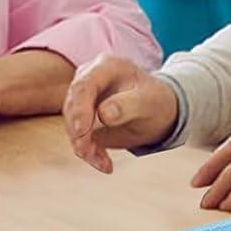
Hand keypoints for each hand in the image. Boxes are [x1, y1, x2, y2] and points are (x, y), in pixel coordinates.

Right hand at [62, 56, 178, 173]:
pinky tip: (105, 163)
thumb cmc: (155, 100)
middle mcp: (91, 77)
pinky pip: (78, 134)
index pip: (83, 86)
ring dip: (83, 145)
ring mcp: (85, 95)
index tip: (81, 133)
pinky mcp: (83, 113)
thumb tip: (104, 114)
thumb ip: (128, 105)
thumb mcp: (148, 102)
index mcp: (107, 67)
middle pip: (72, 104)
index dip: (78, 109)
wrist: (159, 109)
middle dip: (77, 132)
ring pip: (72, 122)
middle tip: (88, 153)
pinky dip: (89, 151)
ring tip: (104, 163)